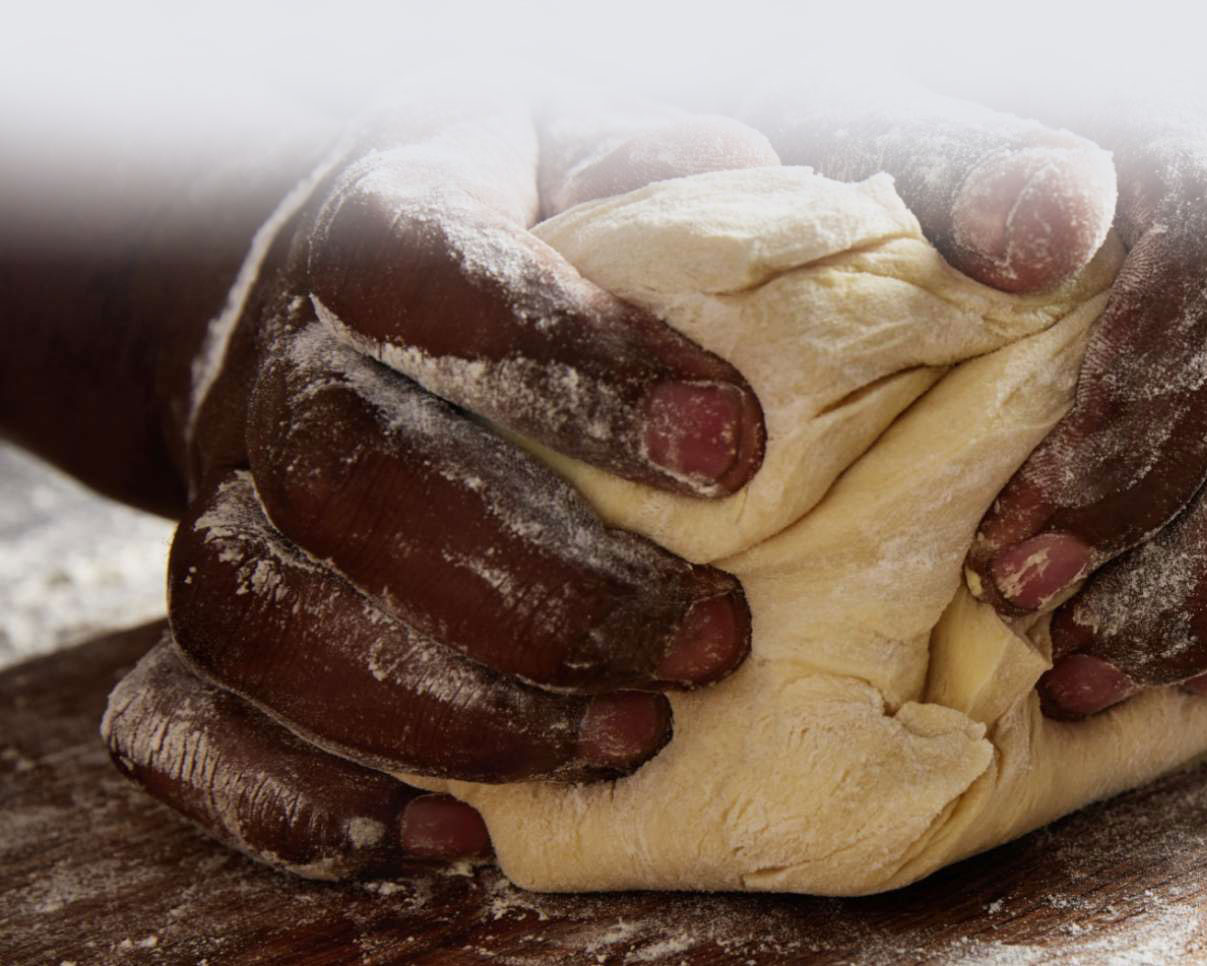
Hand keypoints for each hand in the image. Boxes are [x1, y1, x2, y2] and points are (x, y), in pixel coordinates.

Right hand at [104, 93, 782, 877]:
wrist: (329, 299)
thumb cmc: (517, 231)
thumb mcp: (589, 155)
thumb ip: (658, 167)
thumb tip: (743, 189)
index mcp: (377, 223)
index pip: (428, 268)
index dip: (571, 359)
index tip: (730, 445)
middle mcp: (278, 367)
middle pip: (354, 473)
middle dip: (546, 582)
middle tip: (708, 637)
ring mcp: (226, 501)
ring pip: (268, 619)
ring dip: (452, 707)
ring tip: (621, 737)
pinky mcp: (201, 628)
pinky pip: (182, 726)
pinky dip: (296, 799)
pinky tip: (447, 833)